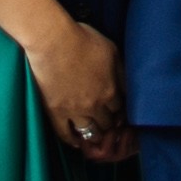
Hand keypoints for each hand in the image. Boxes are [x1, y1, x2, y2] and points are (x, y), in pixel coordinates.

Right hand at [29, 13, 126, 160]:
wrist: (52, 41)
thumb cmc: (82, 39)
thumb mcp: (111, 50)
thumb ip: (121, 71)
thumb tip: (128, 86)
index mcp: (111, 91)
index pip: (120, 109)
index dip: (119, 109)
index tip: (116, 109)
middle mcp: (95, 106)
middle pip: (107, 123)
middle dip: (109, 122)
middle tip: (106, 120)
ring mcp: (75, 111)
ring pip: (90, 133)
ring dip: (95, 133)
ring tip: (95, 132)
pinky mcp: (56, 113)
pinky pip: (65, 135)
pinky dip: (73, 140)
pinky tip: (77, 141)